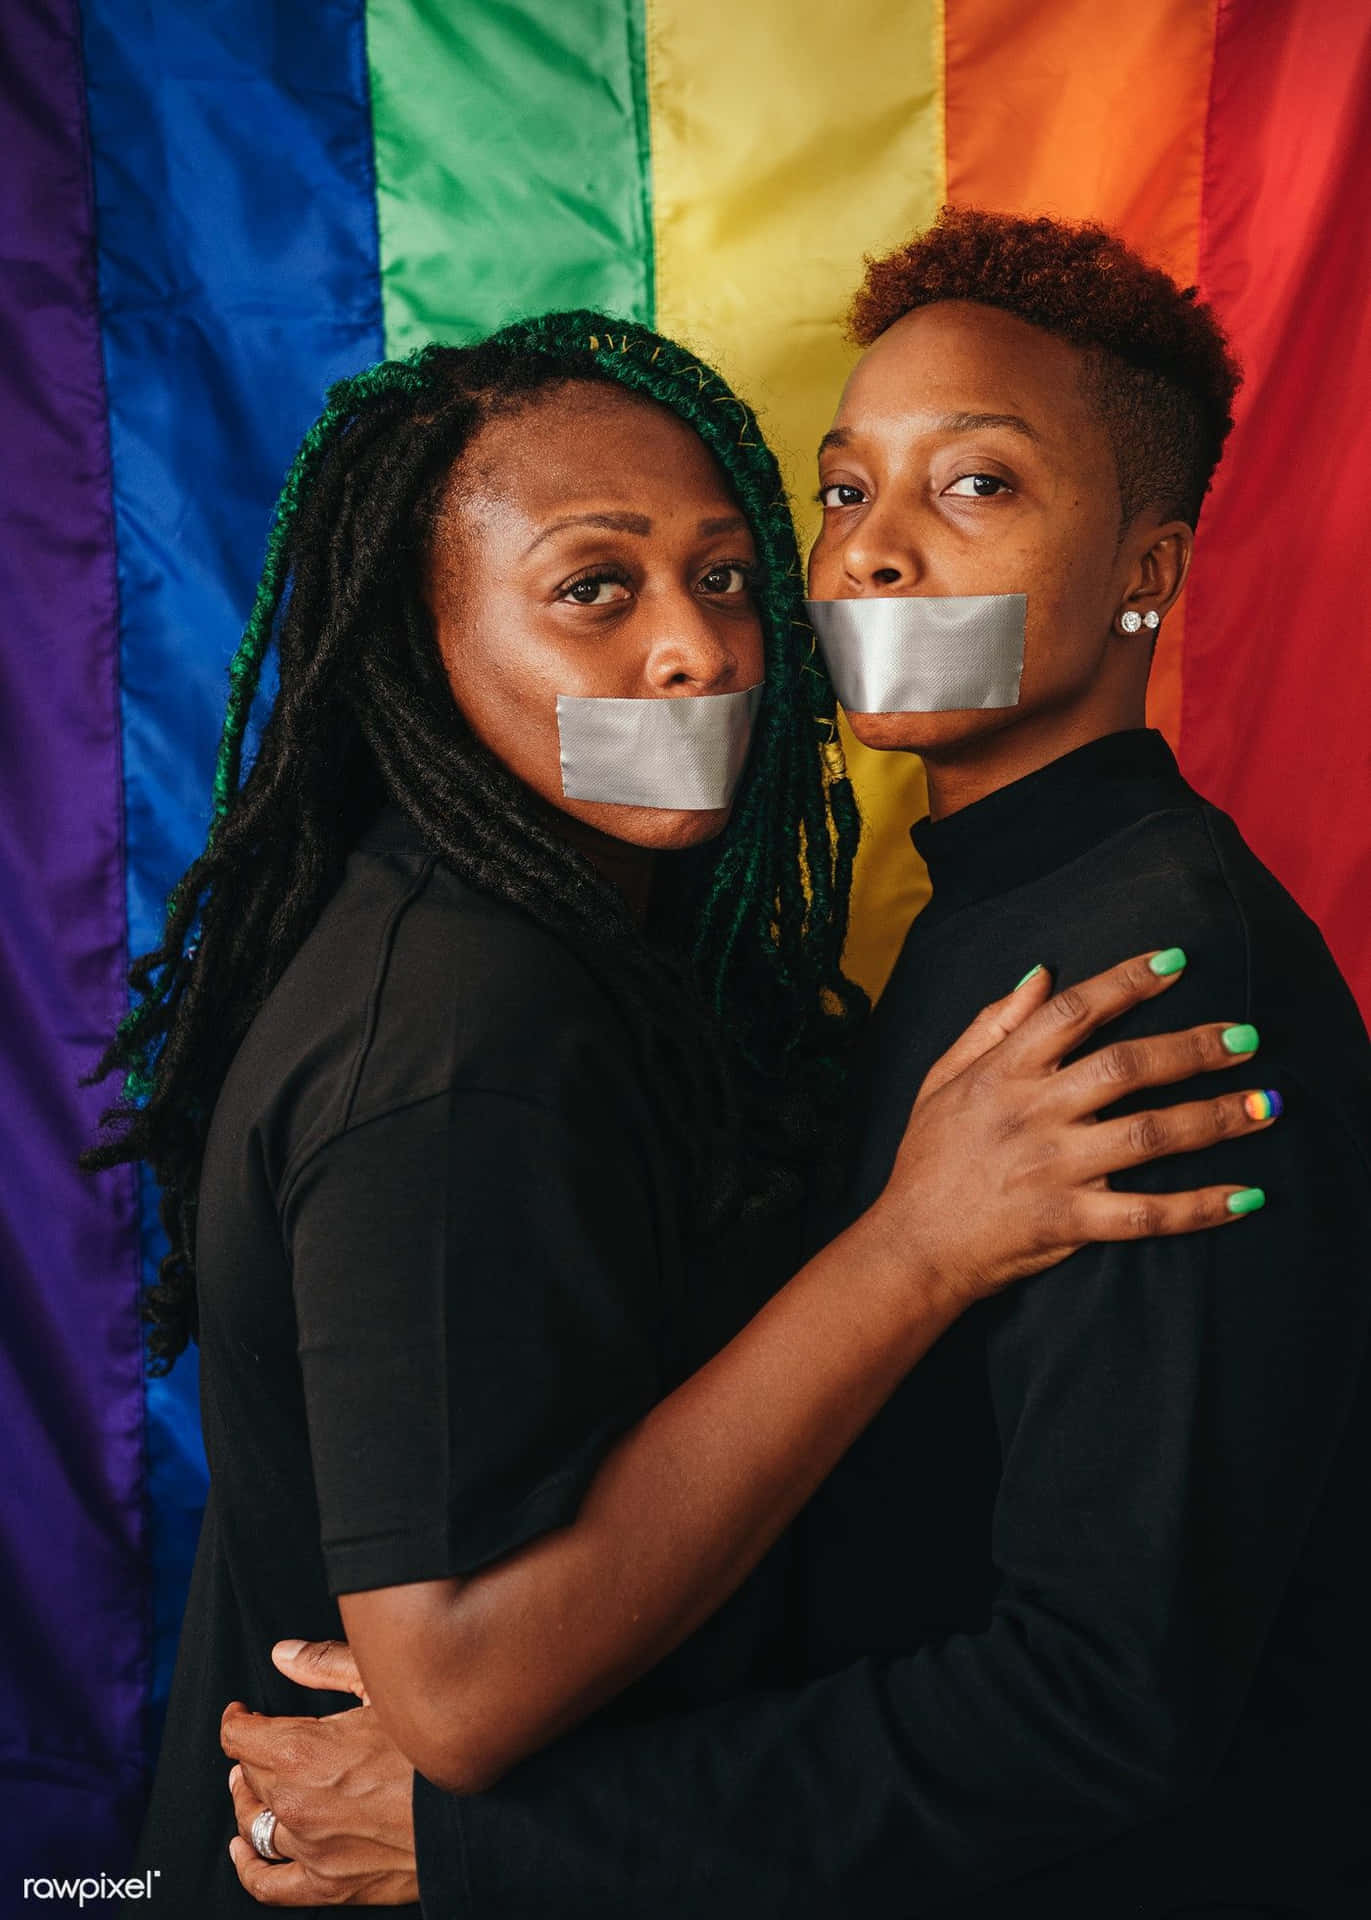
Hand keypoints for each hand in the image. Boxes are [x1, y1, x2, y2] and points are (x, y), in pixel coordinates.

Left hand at [221, 1643, 416, 1906]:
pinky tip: (244, 1851)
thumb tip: (283, 1653)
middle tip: (260, 1743)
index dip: (238, 1721)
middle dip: (249, 1756)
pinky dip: (248, 1866)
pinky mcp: (329, 1885)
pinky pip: (267, 1884)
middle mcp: (297, 1804)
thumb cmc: (434, 1741)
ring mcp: (311, 1849)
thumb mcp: (384, 1686)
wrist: (478, 1808)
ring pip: (253, 1826)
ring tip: (253, 1787)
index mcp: (304, 1752)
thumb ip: (326, 1665)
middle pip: (249, 1777)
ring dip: (248, 1801)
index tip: (243, 1713)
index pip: (241, 1738)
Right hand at [873, 950, 1275, 1309]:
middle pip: (1126, 1067)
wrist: (912, 1244)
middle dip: (1193, 1048)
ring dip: (1214, 1118)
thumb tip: (1040, 972)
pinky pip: (1146, 1214)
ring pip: (1149, 1135)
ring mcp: (1054, 1168)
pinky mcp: (1069, 1222)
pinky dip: (1199, 1207)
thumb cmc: (927, 1159)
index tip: (1175, 962)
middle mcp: (1034, 1113)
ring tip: (1265, 1105)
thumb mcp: (942, 1078)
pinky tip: (1246, 1195)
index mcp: (1004, 1072)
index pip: (1073, 1012)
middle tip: (1246, 1036)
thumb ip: (991, 1024)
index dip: (1126, 982)